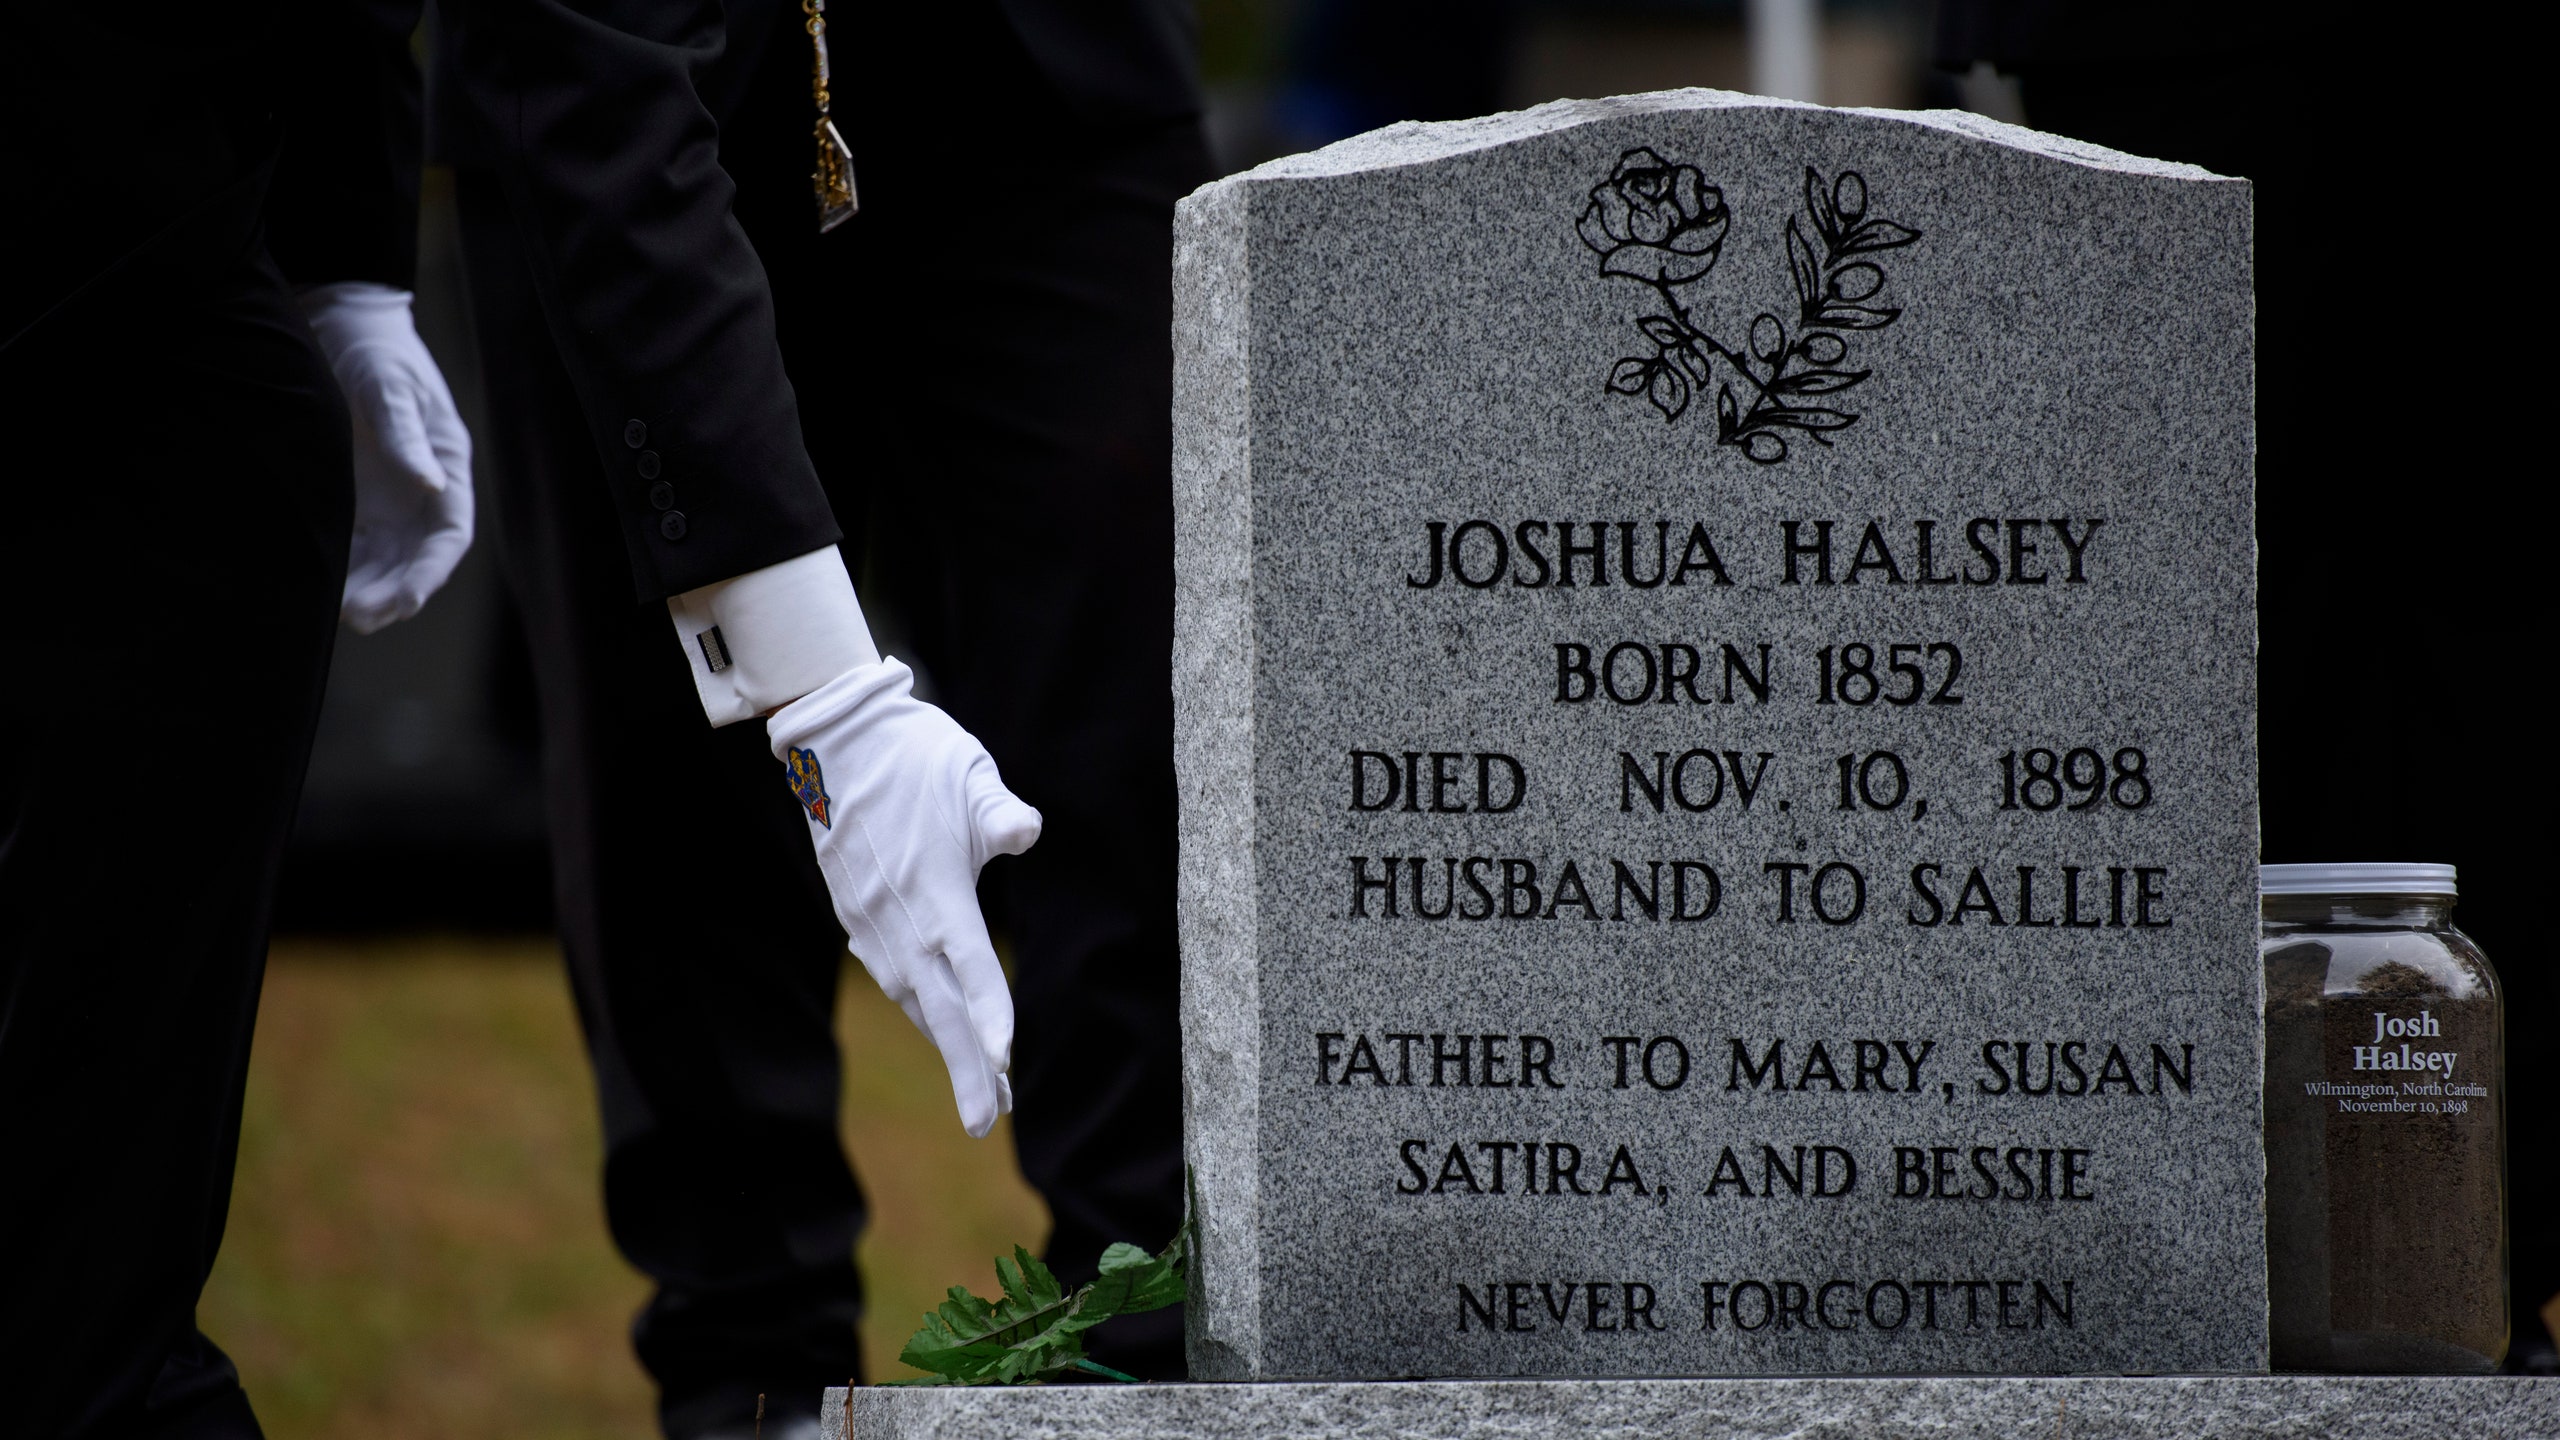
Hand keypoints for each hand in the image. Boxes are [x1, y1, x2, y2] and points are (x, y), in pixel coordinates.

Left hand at [297, 282, 474, 633]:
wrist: (336, 321)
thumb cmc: (374, 349)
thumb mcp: (389, 385)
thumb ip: (404, 434)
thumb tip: (432, 487)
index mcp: (447, 466)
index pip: (449, 535)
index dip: (430, 573)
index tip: (407, 601)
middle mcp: (421, 491)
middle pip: (415, 559)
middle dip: (393, 593)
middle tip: (359, 617)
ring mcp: (387, 496)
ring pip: (383, 560)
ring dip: (366, 589)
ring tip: (336, 613)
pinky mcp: (353, 494)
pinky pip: (350, 543)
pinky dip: (340, 567)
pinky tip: (317, 583)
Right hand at [767, 659, 1040, 1135]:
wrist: (834, 736)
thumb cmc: (915, 753)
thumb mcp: (970, 775)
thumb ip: (1001, 814)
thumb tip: (1027, 832)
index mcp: (934, 887)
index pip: (969, 963)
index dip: (988, 1012)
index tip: (1004, 1060)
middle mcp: (897, 915)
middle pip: (936, 1004)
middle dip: (964, 1065)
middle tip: (989, 1119)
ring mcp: (868, 918)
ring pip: (911, 994)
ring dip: (943, 1040)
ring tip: (980, 1087)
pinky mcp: (854, 912)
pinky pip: (891, 972)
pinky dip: (919, 1005)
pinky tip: (939, 1022)